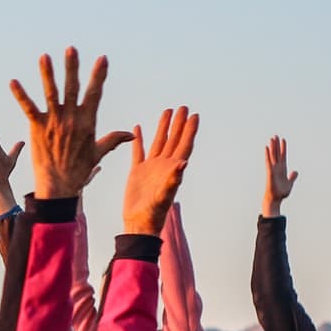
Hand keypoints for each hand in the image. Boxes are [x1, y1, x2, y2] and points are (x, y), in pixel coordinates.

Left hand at [10, 48, 128, 199]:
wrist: (58, 185)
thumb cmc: (78, 170)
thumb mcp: (98, 153)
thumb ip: (113, 140)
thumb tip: (130, 135)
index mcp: (87, 121)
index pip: (95, 93)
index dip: (98, 75)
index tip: (102, 59)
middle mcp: (71, 118)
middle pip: (72, 88)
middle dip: (72, 67)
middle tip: (71, 48)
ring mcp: (54, 122)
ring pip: (51, 93)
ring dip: (47, 74)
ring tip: (44, 57)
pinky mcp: (38, 128)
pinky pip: (28, 108)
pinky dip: (20, 95)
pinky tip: (12, 82)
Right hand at [119, 107, 199, 235]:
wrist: (138, 223)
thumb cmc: (153, 213)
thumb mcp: (164, 195)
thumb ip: (173, 179)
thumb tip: (183, 163)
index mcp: (172, 169)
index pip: (184, 145)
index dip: (190, 130)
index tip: (194, 115)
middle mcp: (163, 165)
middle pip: (173, 139)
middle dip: (179, 124)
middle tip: (183, 107)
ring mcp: (150, 168)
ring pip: (158, 142)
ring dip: (163, 127)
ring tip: (167, 111)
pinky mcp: (136, 171)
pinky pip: (138, 151)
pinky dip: (139, 140)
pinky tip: (137, 129)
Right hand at [262, 136, 297, 216]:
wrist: (275, 199)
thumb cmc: (281, 193)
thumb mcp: (290, 183)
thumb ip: (292, 177)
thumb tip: (295, 172)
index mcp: (282, 169)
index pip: (283, 156)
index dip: (283, 148)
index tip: (283, 140)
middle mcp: (277, 167)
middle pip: (277, 153)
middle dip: (276, 145)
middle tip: (275, 135)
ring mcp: (273, 168)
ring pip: (273, 155)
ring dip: (272, 147)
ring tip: (272, 138)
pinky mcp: (270, 171)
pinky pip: (268, 161)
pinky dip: (267, 154)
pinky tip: (266, 147)